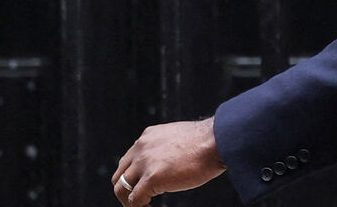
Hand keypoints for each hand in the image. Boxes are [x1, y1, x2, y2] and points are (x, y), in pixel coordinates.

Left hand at [112, 117, 226, 206]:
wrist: (217, 141)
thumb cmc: (208, 142)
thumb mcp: (179, 139)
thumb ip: (168, 149)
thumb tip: (170, 165)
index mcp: (148, 137)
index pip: (129, 160)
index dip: (134, 177)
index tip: (144, 187)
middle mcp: (141, 148)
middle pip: (119, 175)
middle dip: (127, 190)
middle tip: (141, 201)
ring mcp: (144, 163)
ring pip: (121, 188)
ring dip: (129, 202)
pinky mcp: (151, 178)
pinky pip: (134, 200)